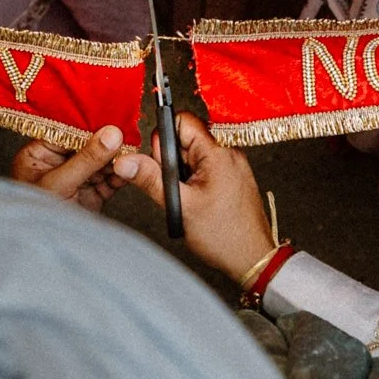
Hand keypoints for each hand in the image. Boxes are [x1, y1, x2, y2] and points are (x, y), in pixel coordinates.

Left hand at [11, 125, 144, 211]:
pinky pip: (109, 181)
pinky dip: (121, 175)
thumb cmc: (34, 220)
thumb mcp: (58, 184)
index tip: (109, 116)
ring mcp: (76, 180)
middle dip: (107, 142)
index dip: (88, 124)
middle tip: (126, 134)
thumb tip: (109, 134)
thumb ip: (86, 159)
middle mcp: (58, 166)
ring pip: (101, 163)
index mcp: (38, 157)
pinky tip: (131, 169)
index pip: (65, 132)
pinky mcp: (91, 195)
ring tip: (132, 152)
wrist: (44, 256)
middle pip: (87, 146)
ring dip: (117, 158)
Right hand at [118, 114, 278, 282]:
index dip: (165, 138)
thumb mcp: (180, 206)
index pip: (183, 121)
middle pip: (186, 140)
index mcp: (217, 153)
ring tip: (188, 199)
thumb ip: (150, 178)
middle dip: (172, 162)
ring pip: (193, 157)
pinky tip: (196, 202)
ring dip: (182, 175)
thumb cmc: (224, 235)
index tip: (161, 161)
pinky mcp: (233, 178)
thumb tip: (126, 161)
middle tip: (176, 188)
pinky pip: (205, 169)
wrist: (253, 258)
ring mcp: (232, 166)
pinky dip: (194, 182)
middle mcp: (228, 153)